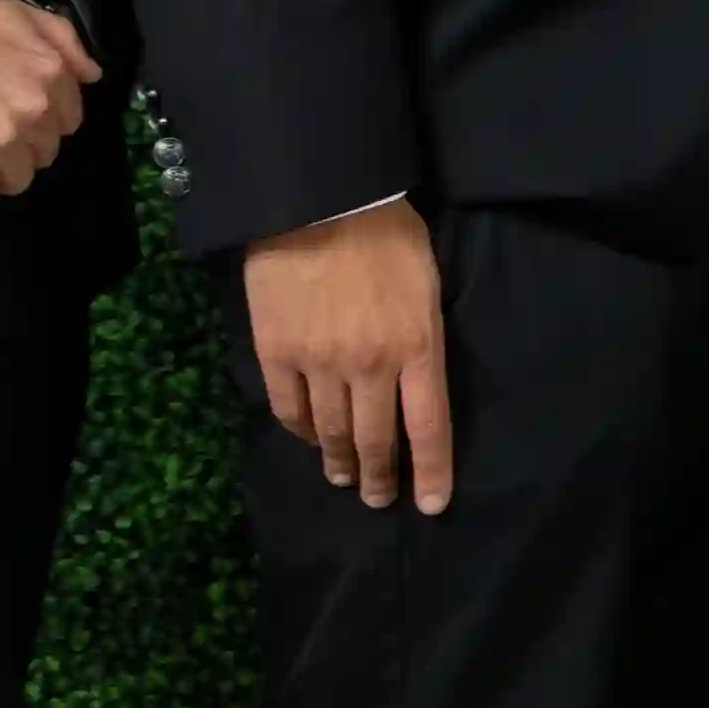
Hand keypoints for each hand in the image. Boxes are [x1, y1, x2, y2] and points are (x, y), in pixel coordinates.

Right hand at [0, 0, 95, 217]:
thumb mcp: (14, 11)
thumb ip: (61, 40)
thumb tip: (92, 75)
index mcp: (51, 74)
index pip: (68, 120)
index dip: (43, 122)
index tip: (17, 119)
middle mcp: (34, 111)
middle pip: (43, 153)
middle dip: (22, 147)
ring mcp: (0, 142)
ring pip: (15, 179)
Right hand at [241, 204, 453, 513]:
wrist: (322, 202)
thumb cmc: (389, 233)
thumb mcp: (428, 285)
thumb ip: (424, 335)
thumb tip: (416, 377)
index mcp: (418, 346)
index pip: (430, 427)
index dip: (432, 472)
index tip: (431, 505)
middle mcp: (370, 365)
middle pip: (377, 440)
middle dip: (380, 478)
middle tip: (378, 499)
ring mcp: (320, 363)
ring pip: (332, 432)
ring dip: (340, 461)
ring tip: (344, 478)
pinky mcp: (276, 353)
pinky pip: (289, 409)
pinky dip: (301, 431)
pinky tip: (309, 439)